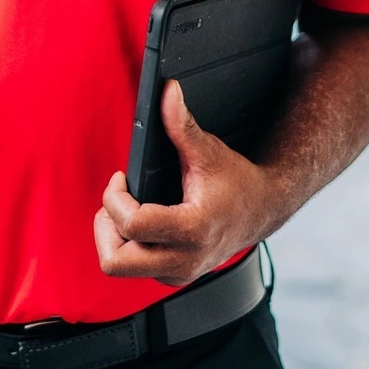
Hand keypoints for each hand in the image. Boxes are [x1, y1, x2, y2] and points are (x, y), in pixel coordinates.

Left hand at [95, 80, 280, 285]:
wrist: (262, 210)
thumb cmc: (236, 182)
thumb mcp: (208, 151)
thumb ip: (182, 124)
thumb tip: (168, 92)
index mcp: (192, 229)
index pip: (132, 225)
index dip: (115, 197)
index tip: (121, 178)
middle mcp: (184, 259)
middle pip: (115, 262)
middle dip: (106, 226)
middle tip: (115, 202)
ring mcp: (179, 273)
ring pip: (120, 268)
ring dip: (113, 237)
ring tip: (127, 209)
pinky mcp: (175, 276)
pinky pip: (135, 268)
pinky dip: (128, 245)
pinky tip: (142, 222)